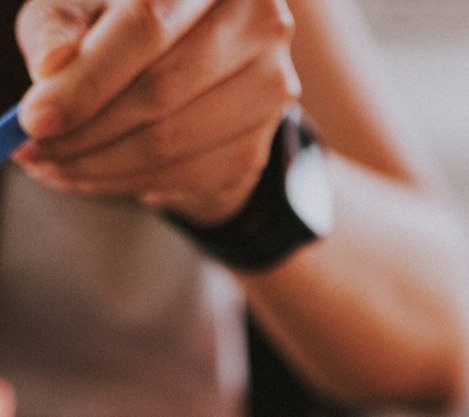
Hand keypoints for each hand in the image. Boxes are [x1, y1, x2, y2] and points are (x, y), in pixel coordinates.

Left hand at [13, 0, 300, 223]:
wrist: (193, 59)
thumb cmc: (126, 20)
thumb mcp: (83, 4)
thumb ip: (60, 23)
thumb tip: (52, 66)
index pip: (146, 26)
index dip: (88, 79)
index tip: (35, 119)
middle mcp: (257, 20)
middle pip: (162, 90)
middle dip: (87, 131)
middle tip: (35, 151)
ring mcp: (270, 85)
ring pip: (174, 143)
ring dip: (102, 165)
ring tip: (52, 166)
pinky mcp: (260, 142)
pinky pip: (188, 177)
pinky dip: (129, 184)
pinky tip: (90, 175)